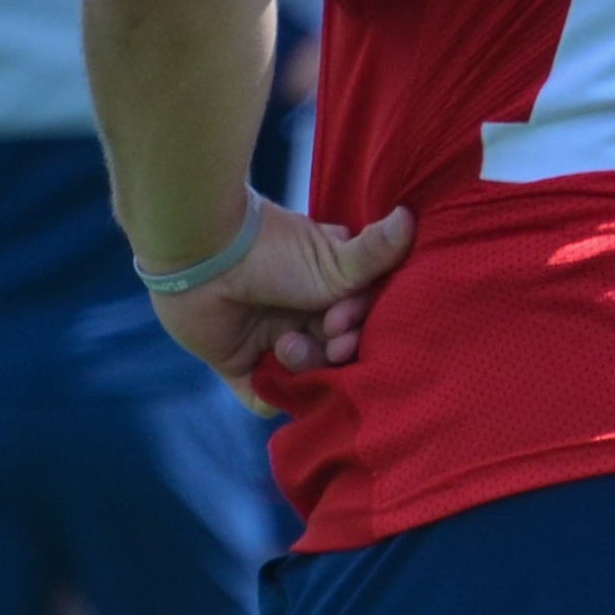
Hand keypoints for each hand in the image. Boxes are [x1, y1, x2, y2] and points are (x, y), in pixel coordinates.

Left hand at [140, 203, 416, 405]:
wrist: (205, 253)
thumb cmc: (273, 251)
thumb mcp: (335, 259)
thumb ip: (376, 252)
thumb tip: (409, 217)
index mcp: (323, 291)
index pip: (354, 326)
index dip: (357, 329)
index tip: (345, 320)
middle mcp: (297, 316)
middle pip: (331, 356)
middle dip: (333, 351)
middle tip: (328, 335)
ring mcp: (266, 341)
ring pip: (301, 378)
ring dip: (302, 367)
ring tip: (287, 345)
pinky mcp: (234, 362)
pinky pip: (260, 397)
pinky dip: (267, 397)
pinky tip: (271, 379)